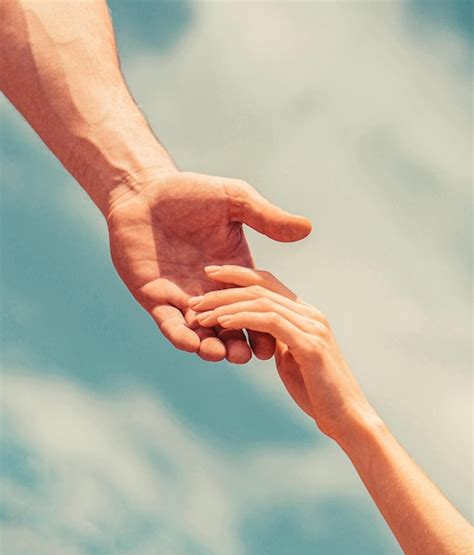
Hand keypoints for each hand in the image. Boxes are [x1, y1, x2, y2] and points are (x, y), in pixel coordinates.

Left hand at [106, 172, 311, 362]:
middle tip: (245, 355)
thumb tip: (307, 228)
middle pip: (230, 326)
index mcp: (235, 271)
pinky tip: (190, 342)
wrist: (143, 191)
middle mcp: (212, 289)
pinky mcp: (156, 298)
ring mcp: (184, 296)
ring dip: (211, 347)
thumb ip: (267, 218)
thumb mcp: (234, 201)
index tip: (272, 344)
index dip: (263, 327)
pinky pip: (170, 324)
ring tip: (219, 353)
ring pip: (201, 332)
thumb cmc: (188, 192)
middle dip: (238, 344)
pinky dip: (180, 336)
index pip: (255, 306)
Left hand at [189, 265, 375, 440]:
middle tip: (195, 299)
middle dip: (224, 289)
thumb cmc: (318, 393)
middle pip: (261, 287)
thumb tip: (257, 332)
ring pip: (262, 301)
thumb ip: (277, 340)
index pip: (268, 282)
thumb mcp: (291, 358)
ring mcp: (312, 326)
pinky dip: (243, 318)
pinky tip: (222, 323)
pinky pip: (269, 321)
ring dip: (226, 305)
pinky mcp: (309, 344)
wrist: (348, 418)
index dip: (238, 275)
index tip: (210, 275)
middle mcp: (310, 313)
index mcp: (306, 314)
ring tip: (200, 314)